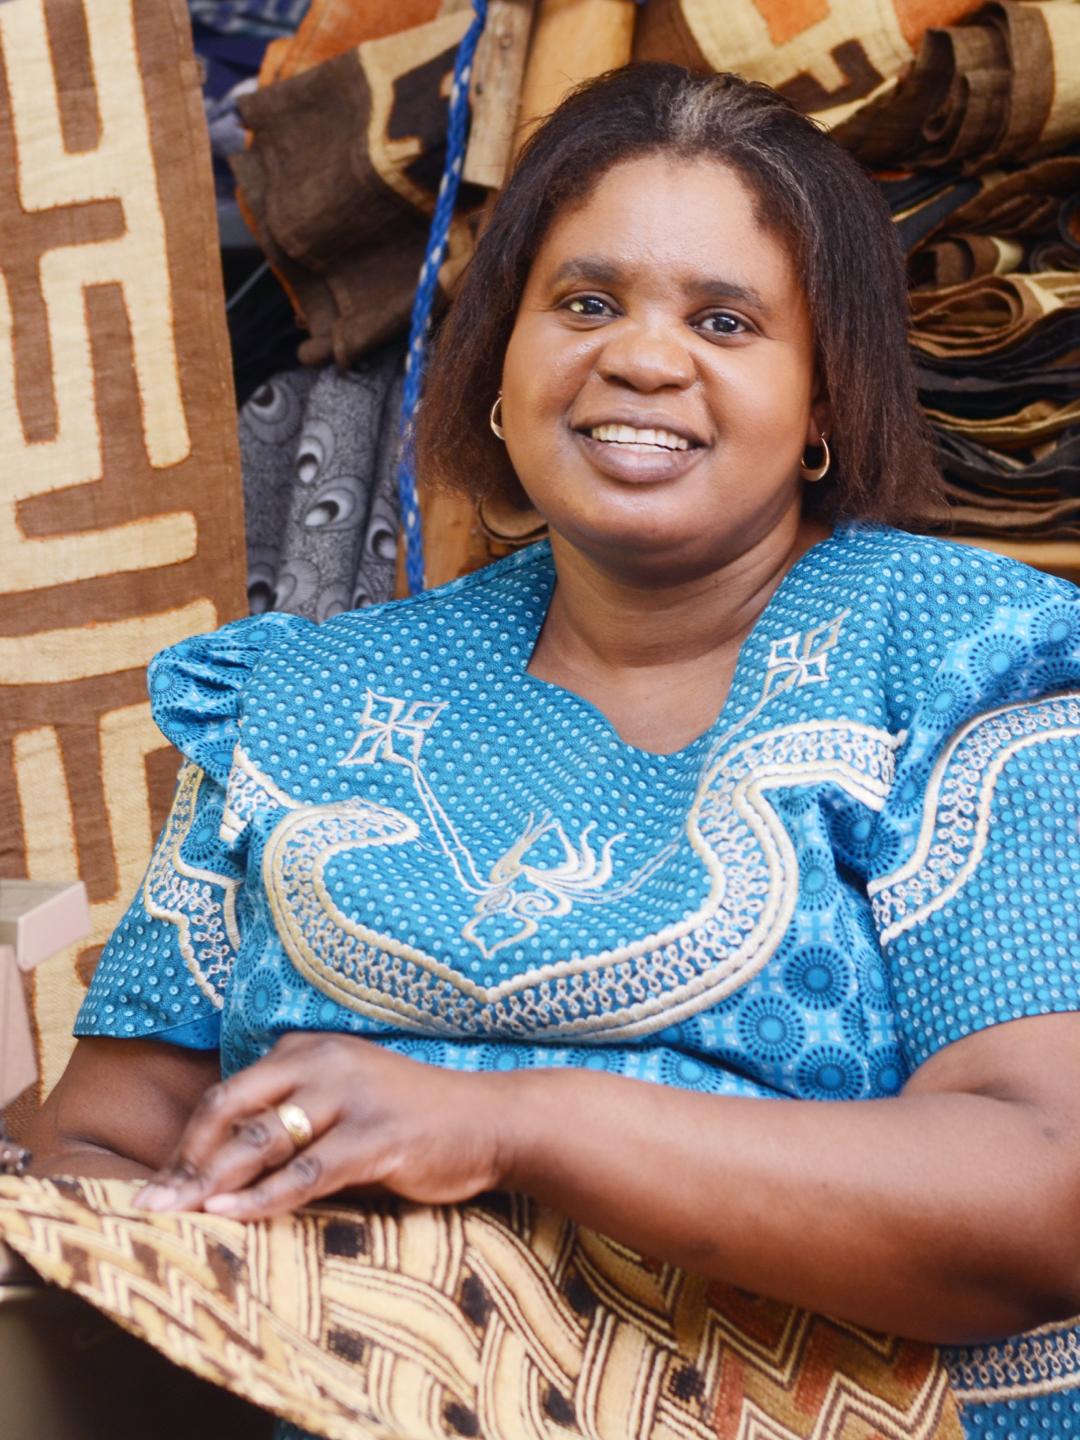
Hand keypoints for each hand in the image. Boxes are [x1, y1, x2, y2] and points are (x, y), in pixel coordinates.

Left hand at [134, 1033, 512, 1219]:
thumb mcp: (345, 1099)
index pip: (229, 1091)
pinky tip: (230, 1216)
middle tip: (154, 1202)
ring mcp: (351, 1097)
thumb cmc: (411, 1118)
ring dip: (213, 1181)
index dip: (190, 1140)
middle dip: (188, 1158)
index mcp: (310, 1049)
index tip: (163, 1181)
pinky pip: (307, 1172)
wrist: (490, 1122)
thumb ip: (293, 1114)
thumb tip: (224, 1161)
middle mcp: (324, 1062)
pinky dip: (264, 1197)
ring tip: (177, 1213)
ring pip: (263, 1139)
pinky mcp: (377, 1137)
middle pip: (232, 1107)